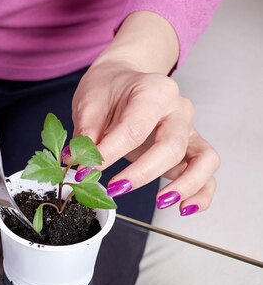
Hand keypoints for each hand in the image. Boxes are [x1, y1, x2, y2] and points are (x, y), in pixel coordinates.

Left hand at [72, 59, 219, 215]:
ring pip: (203, 160)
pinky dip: (201, 193)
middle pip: (171, 147)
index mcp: (154, 91)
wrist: (123, 77)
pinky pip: (207, 173)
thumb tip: (77, 162)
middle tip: (114, 189)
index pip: (134, 129)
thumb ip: (86, 133)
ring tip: (161, 202)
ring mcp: (189, 129)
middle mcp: (179, 110)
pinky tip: (183, 208)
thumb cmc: (109, 88)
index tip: (85, 171)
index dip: (108, 154)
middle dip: (142, 173)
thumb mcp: (89, 102)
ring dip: (185, 185)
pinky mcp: (191, 148)